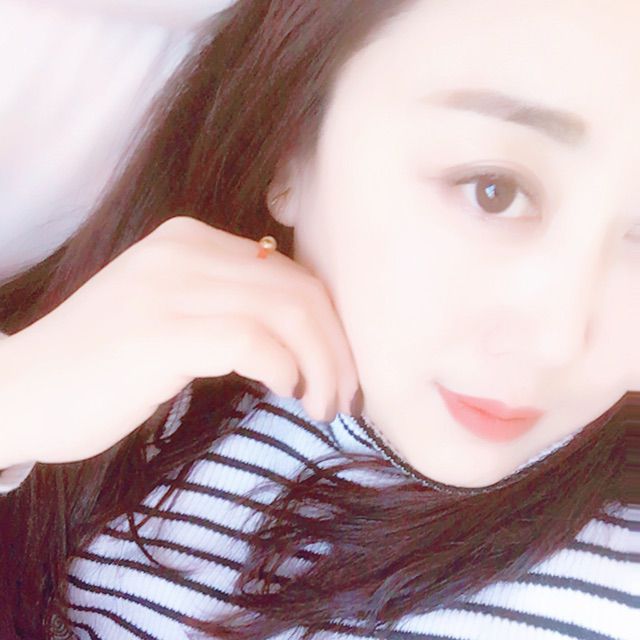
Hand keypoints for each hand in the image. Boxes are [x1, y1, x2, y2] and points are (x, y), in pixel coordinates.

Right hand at [0, 216, 360, 465]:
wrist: (20, 389)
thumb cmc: (103, 363)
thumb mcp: (171, 313)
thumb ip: (227, 304)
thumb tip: (300, 329)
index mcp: (191, 240)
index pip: (292, 273)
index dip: (332, 324)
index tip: (341, 370)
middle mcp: (184, 250)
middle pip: (300, 290)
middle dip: (338, 349)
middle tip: (344, 396)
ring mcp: (170, 286)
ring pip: (288, 313)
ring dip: (322, 366)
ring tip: (323, 406)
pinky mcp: (160, 332)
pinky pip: (252, 341)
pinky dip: (286, 369)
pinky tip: (288, 394)